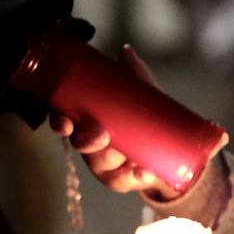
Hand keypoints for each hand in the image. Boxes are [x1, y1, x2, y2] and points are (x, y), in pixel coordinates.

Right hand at [48, 44, 191, 200]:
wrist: (174, 150)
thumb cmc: (150, 118)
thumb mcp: (145, 94)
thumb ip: (134, 74)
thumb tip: (125, 51)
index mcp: (89, 119)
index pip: (64, 120)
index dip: (60, 122)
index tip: (65, 123)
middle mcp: (91, 142)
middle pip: (80, 144)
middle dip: (89, 141)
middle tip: (102, 134)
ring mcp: (103, 164)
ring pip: (100, 164)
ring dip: (116, 160)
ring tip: (136, 158)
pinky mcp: (117, 180)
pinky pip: (120, 182)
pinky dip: (134, 177)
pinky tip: (144, 172)